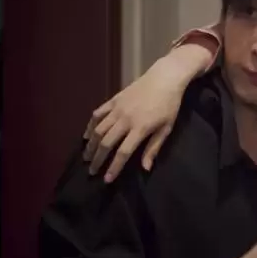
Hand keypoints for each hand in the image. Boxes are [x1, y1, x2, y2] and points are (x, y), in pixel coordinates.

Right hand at [83, 43, 214, 181]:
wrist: (165, 78)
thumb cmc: (170, 104)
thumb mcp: (166, 127)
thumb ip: (154, 147)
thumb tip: (145, 168)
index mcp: (140, 128)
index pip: (123, 152)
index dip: (114, 167)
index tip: (107, 179)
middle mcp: (125, 119)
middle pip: (106, 143)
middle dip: (98, 159)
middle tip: (92, 171)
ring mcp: (117, 109)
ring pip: (98, 129)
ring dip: (90, 145)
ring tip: (87, 157)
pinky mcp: (113, 100)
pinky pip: (97, 114)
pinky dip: (89, 126)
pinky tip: (86, 136)